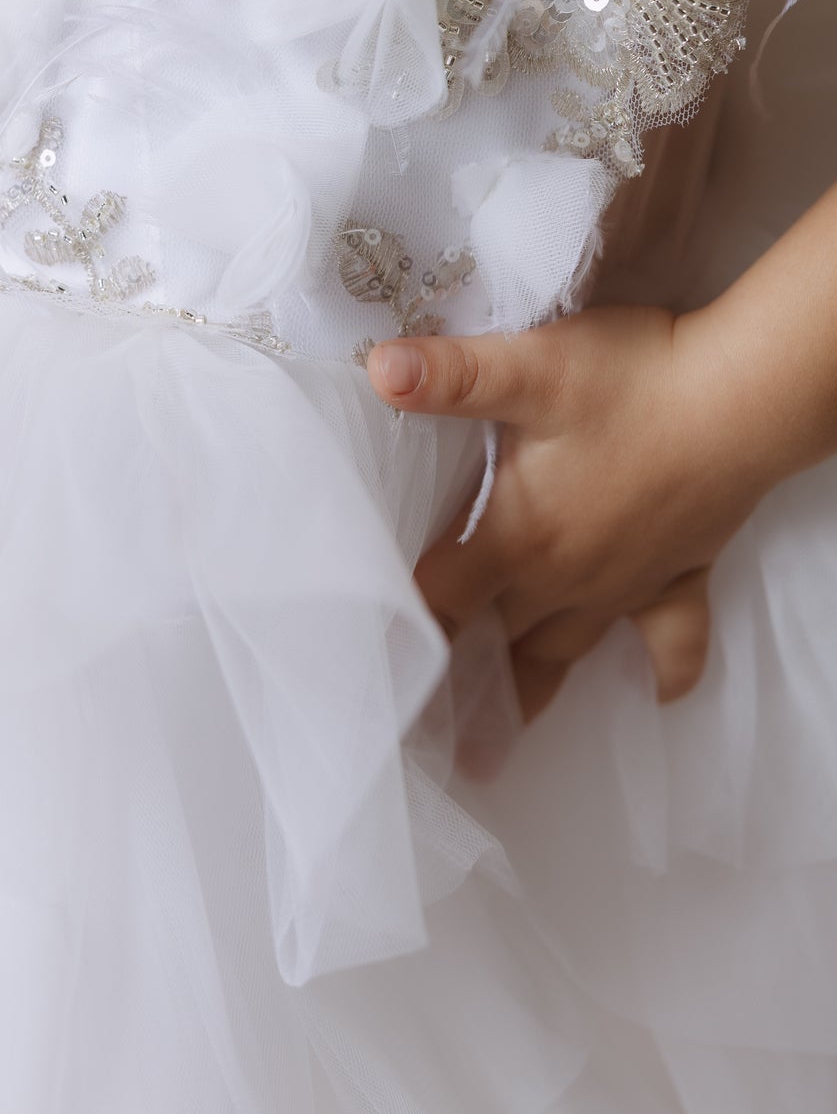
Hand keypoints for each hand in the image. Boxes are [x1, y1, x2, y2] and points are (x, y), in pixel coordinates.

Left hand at [367, 306, 778, 722]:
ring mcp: (625, 584)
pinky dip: (664, 672)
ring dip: (527, 694)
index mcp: (518, 537)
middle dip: (453, 678)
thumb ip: (452, 375)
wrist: (742, 399)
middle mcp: (566, 577)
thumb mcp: (529, 366)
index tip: (371, 669)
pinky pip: (673, 644)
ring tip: (495, 747)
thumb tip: (380, 368)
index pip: (440, 596)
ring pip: (564, 653)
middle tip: (416, 727)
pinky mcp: (681, 575)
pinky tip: (659, 694)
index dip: (401, 626)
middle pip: (495, 641)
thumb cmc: (631, 383)